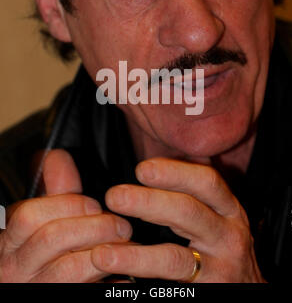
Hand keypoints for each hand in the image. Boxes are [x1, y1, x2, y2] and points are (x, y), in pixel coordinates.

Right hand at [0, 150, 131, 282]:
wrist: (35, 289)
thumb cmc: (43, 256)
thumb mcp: (45, 220)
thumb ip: (55, 190)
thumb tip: (59, 156)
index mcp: (12, 240)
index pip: (30, 215)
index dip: (69, 205)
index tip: (95, 205)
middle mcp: (18, 267)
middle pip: (53, 238)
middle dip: (94, 227)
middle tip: (120, 225)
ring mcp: (37, 289)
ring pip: (70, 268)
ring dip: (106, 252)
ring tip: (125, 245)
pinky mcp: (60, 301)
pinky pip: (88, 292)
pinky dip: (109, 282)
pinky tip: (123, 275)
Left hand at [91, 158, 264, 282]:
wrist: (246, 287)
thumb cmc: (220, 245)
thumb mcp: (217, 215)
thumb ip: (193, 193)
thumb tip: (153, 167)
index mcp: (228, 208)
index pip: (206, 182)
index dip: (174, 172)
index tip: (141, 169)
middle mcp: (228, 235)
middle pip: (189, 212)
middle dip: (149, 202)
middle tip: (114, 196)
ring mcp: (221, 268)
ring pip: (176, 258)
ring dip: (136, 255)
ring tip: (102, 254)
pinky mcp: (210, 292)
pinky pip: (171, 285)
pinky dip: (141, 277)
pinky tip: (119, 275)